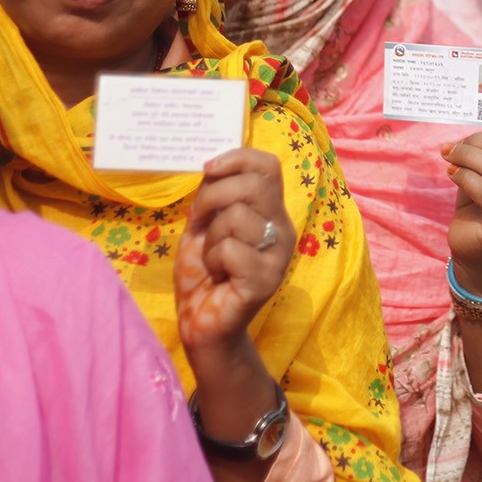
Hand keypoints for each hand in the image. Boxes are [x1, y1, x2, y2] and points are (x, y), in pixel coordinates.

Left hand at [175, 147, 295, 364]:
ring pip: (237, 217)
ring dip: (210, 237)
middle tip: (199, 219)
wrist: (203, 323)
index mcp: (271, 211)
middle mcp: (282, 229)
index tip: (208, 170)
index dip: (237, 158)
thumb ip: (214, 194)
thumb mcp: (204, 224)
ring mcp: (278, 256)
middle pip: (255, 184)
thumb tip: (213, 164)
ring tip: (213, 257)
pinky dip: (213, 260)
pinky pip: (231, 250)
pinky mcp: (265, 281)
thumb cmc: (204, 272)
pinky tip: (218, 276)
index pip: (268, 166)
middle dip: (213, 195)